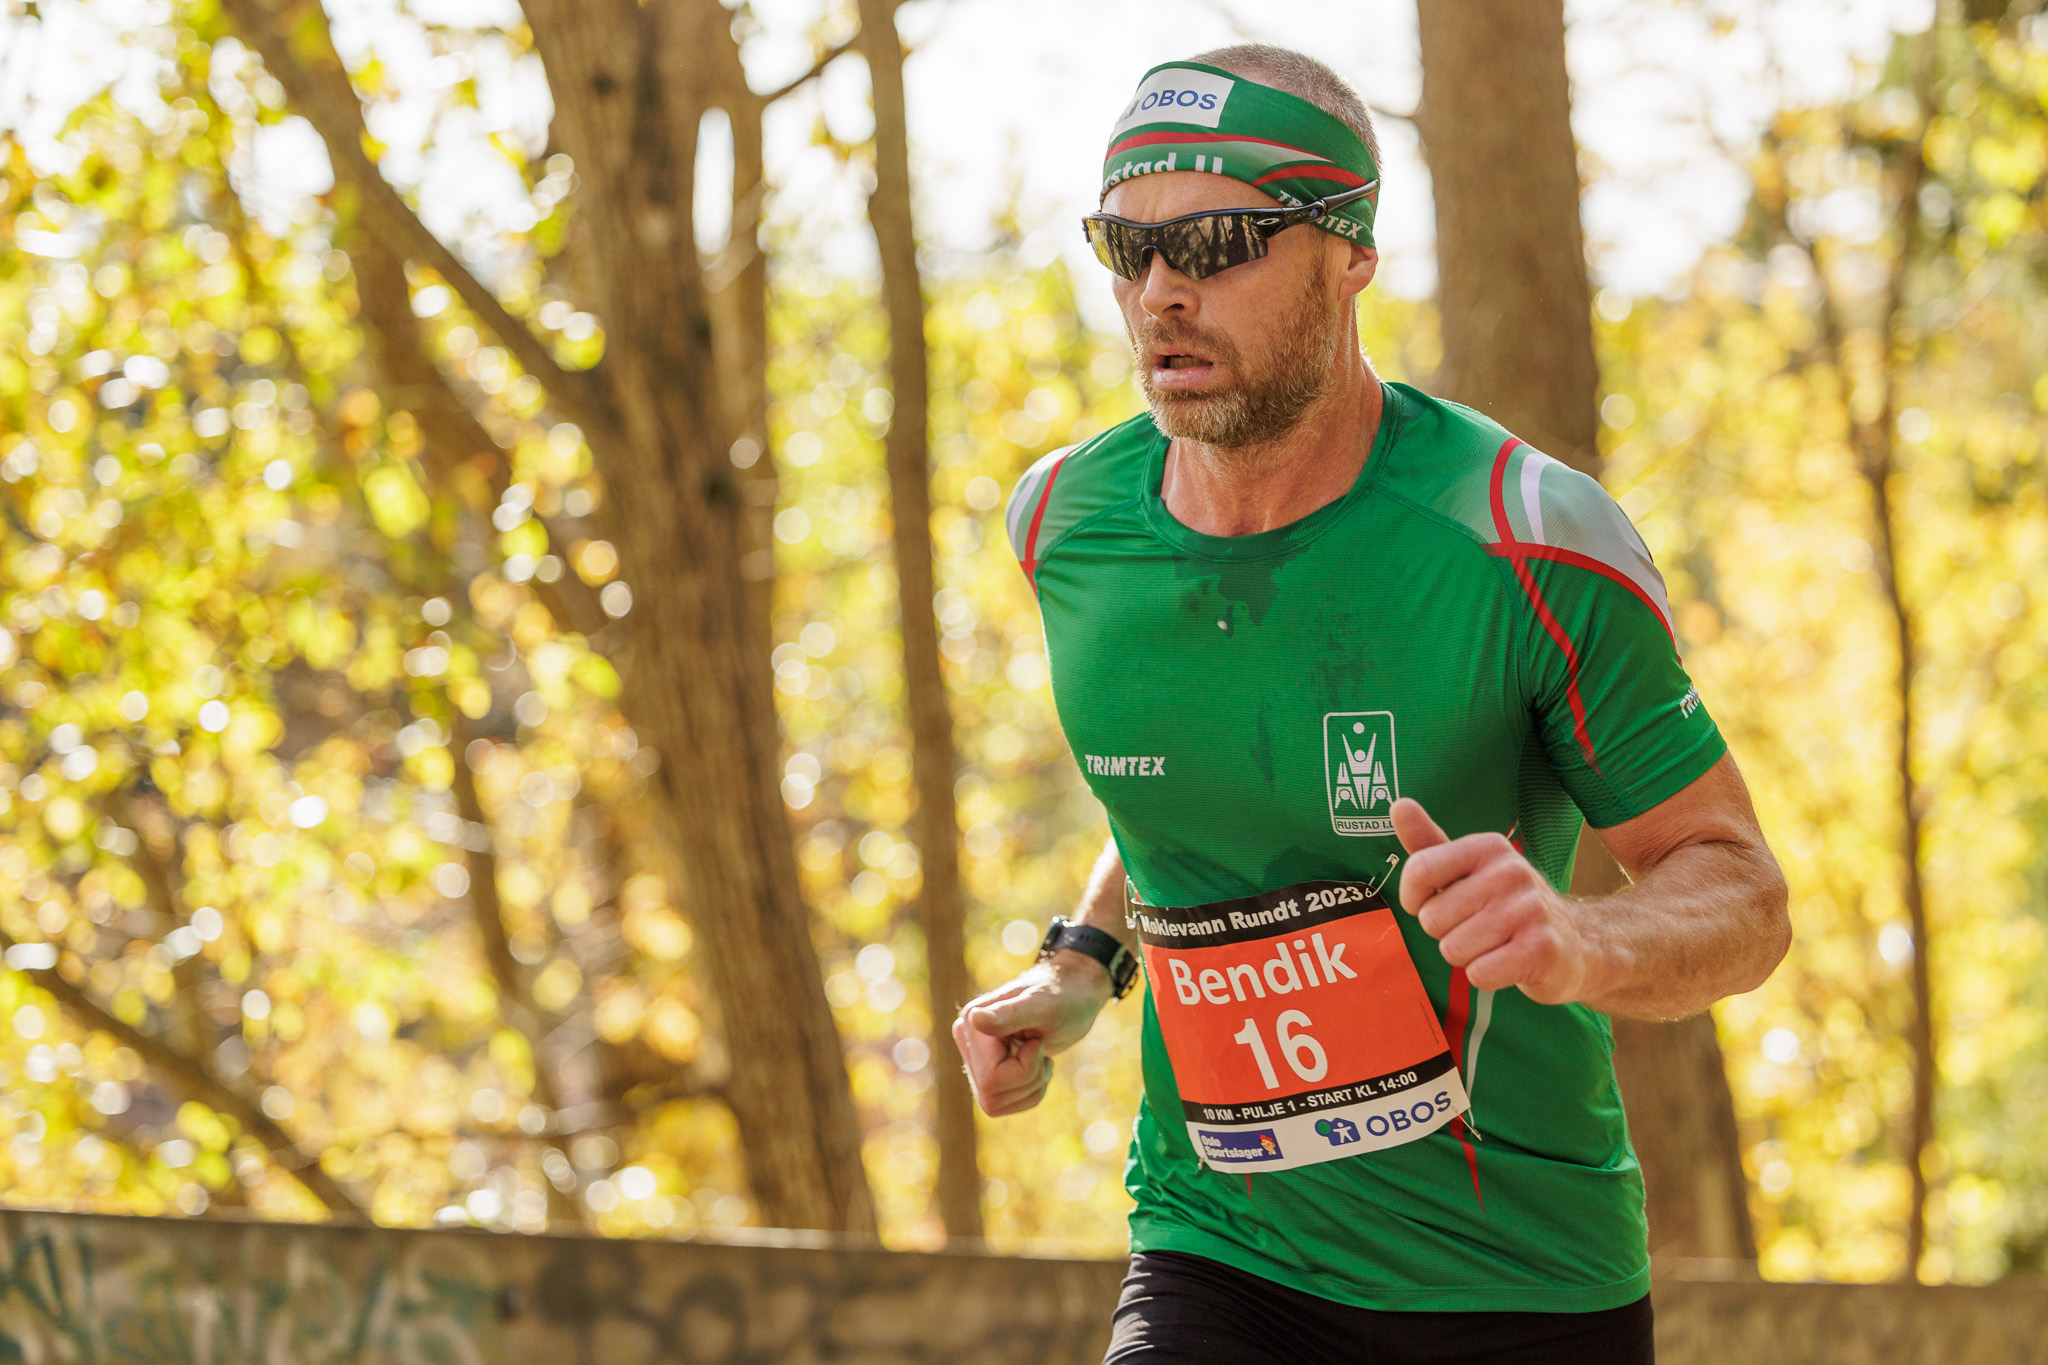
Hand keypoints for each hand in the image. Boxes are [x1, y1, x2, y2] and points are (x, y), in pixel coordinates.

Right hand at [951, 954, 1112, 1115]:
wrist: (1075, 997)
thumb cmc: (1064, 996)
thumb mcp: (1042, 1005)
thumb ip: (1009, 1014)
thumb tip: (974, 1019)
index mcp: (970, 1023)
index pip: (991, 1079)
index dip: (1025, 1068)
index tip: (1038, 1040)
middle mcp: (967, 1041)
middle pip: (991, 1095)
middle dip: (1029, 1079)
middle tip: (1041, 1048)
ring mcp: (976, 1059)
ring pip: (995, 1104)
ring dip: (1031, 1086)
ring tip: (1040, 1055)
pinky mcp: (988, 1072)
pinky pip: (1005, 1105)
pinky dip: (1030, 1092)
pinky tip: (1037, 1064)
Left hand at [1391, 798, 1599, 1004]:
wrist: (1574, 944)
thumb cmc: (1505, 905)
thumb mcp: (1467, 870)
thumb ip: (1428, 843)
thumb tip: (1398, 805)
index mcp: (1488, 847)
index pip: (1419, 870)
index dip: (1414, 899)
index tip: (1431, 903)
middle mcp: (1511, 872)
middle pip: (1432, 918)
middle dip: (1445, 933)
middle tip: (1477, 928)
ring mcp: (1529, 910)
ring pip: (1453, 949)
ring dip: (1467, 956)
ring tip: (1494, 944)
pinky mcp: (1541, 950)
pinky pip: (1479, 974)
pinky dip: (1486, 977)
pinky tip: (1508, 963)